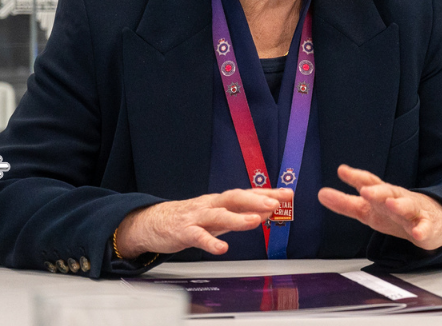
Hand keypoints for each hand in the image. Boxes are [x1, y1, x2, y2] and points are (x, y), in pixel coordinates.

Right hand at [113, 188, 292, 257]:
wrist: (153, 222)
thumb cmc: (190, 218)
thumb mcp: (218, 214)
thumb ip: (242, 213)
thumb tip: (270, 210)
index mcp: (220, 201)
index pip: (247, 193)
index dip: (267, 192)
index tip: (288, 193)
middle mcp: (211, 204)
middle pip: (234, 198)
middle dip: (256, 200)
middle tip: (276, 203)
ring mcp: (197, 217)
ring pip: (218, 215)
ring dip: (238, 218)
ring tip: (256, 221)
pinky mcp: (183, 231)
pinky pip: (198, 237)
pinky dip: (210, 242)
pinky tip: (222, 249)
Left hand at [318, 164, 441, 250]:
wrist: (432, 222)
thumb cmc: (394, 214)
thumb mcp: (367, 209)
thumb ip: (345, 203)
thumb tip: (321, 194)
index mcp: (382, 194)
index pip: (370, 182)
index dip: (356, 177)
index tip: (342, 171)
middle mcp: (398, 199)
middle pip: (388, 192)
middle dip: (377, 191)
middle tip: (366, 191)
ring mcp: (414, 212)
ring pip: (407, 206)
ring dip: (399, 205)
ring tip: (391, 205)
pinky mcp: (427, 226)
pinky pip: (425, 228)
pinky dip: (422, 230)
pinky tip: (418, 233)